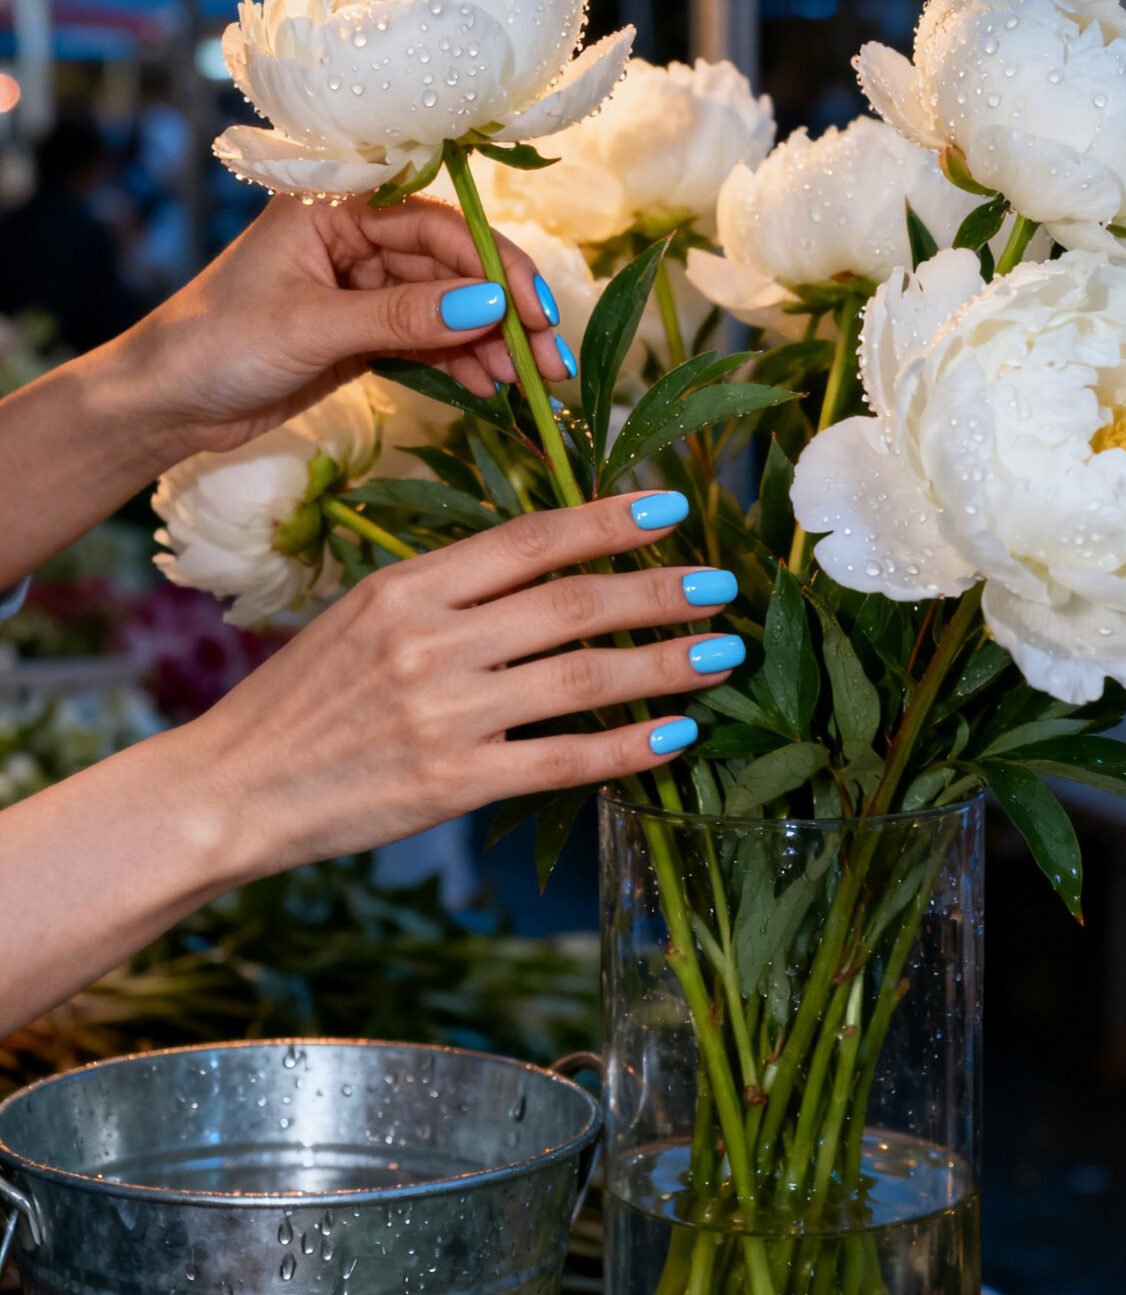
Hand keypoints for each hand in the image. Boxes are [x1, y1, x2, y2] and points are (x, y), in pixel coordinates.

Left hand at [118, 193, 569, 459]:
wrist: (164, 404)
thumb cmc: (216, 344)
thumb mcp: (312, 328)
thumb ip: (403, 317)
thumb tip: (489, 307)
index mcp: (334, 206)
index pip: (435, 225)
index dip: (491, 265)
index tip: (531, 310)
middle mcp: (354, 238)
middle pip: (451, 266)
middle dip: (502, 310)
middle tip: (548, 355)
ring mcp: (361, 287)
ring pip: (446, 307)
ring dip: (488, 343)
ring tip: (528, 383)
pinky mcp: (362, 333)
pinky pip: (427, 340)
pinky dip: (460, 362)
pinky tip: (491, 386)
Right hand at [193, 494, 741, 877]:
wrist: (233, 788)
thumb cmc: (300, 700)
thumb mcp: (360, 616)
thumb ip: (445, 593)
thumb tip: (545, 572)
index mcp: (406, 586)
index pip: (529, 539)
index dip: (608, 520)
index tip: (671, 506)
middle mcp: (430, 641)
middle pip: (572, 604)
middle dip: (660, 592)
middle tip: (723, 586)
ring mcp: (444, 713)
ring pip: (583, 678)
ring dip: (664, 665)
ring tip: (720, 654)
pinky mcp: (453, 783)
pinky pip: (563, 759)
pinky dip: (627, 747)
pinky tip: (675, 736)